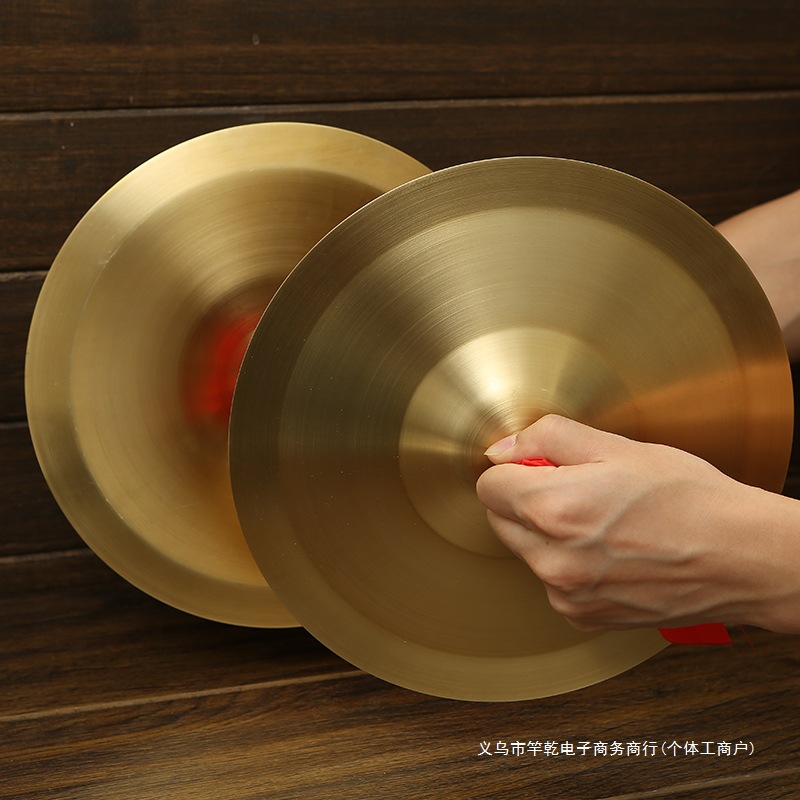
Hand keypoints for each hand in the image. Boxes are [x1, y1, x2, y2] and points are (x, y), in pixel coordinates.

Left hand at [475, 415, 798, 632]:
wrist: (743, 557)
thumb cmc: (691, 499)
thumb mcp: (618, 447)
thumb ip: (548, 438)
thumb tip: (503, 447)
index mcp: (554, 509)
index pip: (488, 486)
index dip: (514, 469)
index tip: (539, 466)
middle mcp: (553, 559)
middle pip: (500, 520)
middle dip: (526, 500)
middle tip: (578, 489)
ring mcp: (567, 594)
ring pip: (526, 551)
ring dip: (547, 534)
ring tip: (603, 522)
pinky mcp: (583, 616)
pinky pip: (552, 581)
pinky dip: (568, 565)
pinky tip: (610, 551)